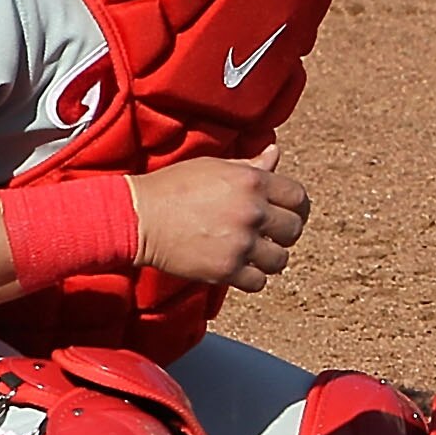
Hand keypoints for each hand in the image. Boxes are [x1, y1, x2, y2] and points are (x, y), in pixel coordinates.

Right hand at [130, 145, 308, 291]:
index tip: (290, 214)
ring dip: (271, 259)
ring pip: (280, 259)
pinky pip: (258, 282)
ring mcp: (239, 242)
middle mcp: (251, 212)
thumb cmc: (174, 187)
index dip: (298, 208)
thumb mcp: (215, 167)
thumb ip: (251, 165)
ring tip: (256, 255)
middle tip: (272, 236)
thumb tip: (276, 152)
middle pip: (293, 229)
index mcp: (252, 182)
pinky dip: (252, 278)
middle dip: (286, 234)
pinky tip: (241, 270)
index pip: (298, 197)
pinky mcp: (224, 270)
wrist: (137, 217)